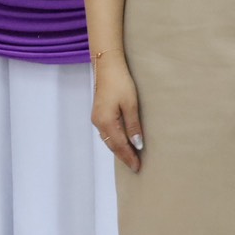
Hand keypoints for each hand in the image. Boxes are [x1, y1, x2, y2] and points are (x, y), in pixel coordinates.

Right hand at [91, 58, 142, 172]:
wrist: (107, 67)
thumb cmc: (121, 83)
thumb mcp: (131, 104)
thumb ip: (133, 125)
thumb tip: (137, 144)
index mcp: (106, 122)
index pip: (119, 145)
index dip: (128, 157)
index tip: (137, 167)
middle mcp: (99, 123)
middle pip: (112, 145)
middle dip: (124, 156)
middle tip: (135, 167)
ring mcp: (97, 118)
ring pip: (108, 140)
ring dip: (119, 149)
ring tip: (130, 158)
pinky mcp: (99, 113)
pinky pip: (107, 133)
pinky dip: (115, 141)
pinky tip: (122, 142)